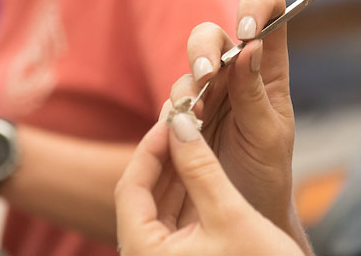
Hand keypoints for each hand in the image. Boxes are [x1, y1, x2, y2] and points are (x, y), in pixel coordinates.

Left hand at [115, 113, 302, 254]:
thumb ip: (200, 167)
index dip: (150, 148)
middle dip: (163, 157)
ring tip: (192, 136)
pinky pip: (174, 222)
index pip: (131, 188)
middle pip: (141, 197)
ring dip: (175, 173)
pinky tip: (200, 167)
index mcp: (143, 254)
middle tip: (183, 121)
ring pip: (158, 208)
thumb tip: (180, 123)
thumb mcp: (229, 213)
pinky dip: (185, 194)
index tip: (172, 118)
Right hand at [174, 0, 302, 239]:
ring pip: (189, 67)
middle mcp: (236, 73)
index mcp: (267, 68)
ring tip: (196, 115)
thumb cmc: (266, 172)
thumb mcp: (267, 135)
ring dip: (189, 85)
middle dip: (205, 49)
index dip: (257, 7)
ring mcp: (207, 92)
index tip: (246, 31)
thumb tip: (251, 46)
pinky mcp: (182, 114)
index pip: (269, 14)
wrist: (241, 211)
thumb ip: (254, 94)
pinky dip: (174, 111)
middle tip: (208, 73)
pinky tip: (183, 131)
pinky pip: (171, 101)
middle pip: (213, 35)